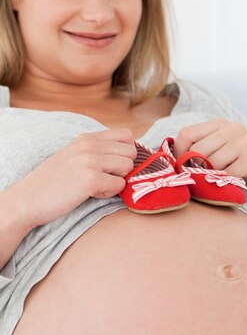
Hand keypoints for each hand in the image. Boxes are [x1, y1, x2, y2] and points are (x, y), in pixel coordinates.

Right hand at [10, 128, 136, 228]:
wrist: (27, 199)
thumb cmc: (53, 182)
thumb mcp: (73, 156)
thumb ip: (96, 150)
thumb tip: (129, 154)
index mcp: (86, 138)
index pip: (126, 135)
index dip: (126, 153)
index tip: (113, 166)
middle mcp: (89, 145)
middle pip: (131, 152)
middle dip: (122, 169)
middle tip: (103, 178)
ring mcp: (90, 161)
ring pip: (128, 167)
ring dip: (116, 181)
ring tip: (95, 186)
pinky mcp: (90, 179)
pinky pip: (119, 186)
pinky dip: (108, 193)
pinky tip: (90, 194)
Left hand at [174, 119, 246, 208]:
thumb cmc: (244, 161)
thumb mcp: (224, 149)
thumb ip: (204, 150)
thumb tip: (174, 162)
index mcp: (219, 124)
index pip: (187, 134)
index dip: (178, 153)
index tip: (180, 167)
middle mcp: (231, 129)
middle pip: (197, 151)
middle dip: (193, 169)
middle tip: (197, 180)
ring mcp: (243, 142)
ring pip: (211, 163)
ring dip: (209, 177)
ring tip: (215, 182)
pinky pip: (227, 174)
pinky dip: (223, 183)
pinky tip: (228, 184)